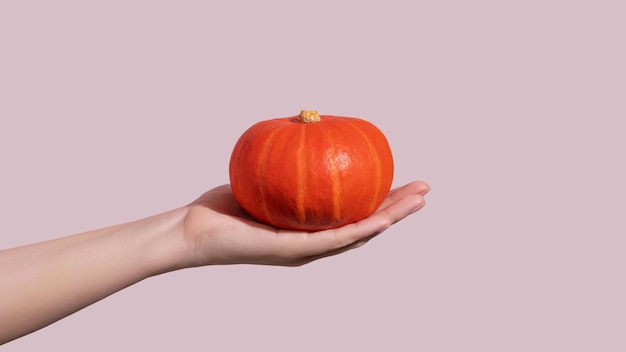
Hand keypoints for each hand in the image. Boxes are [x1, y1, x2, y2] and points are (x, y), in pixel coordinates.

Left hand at [181, 181, 429, 266]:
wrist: (194, 231)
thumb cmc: (225, 205)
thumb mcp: (263, 175)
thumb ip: (287, 160)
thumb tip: (304, 124)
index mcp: (311, 229)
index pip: (355, 213)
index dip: (383, 200)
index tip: (404, 181)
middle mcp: (314, 243)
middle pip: (366, 225)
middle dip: (398, 208)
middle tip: (425, 190)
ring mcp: (305, 251)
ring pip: (358, 235)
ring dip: (390, 219)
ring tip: (416, 202)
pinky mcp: (292, 252)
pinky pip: (332, 241)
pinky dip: (360, 230)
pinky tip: (382, 218)